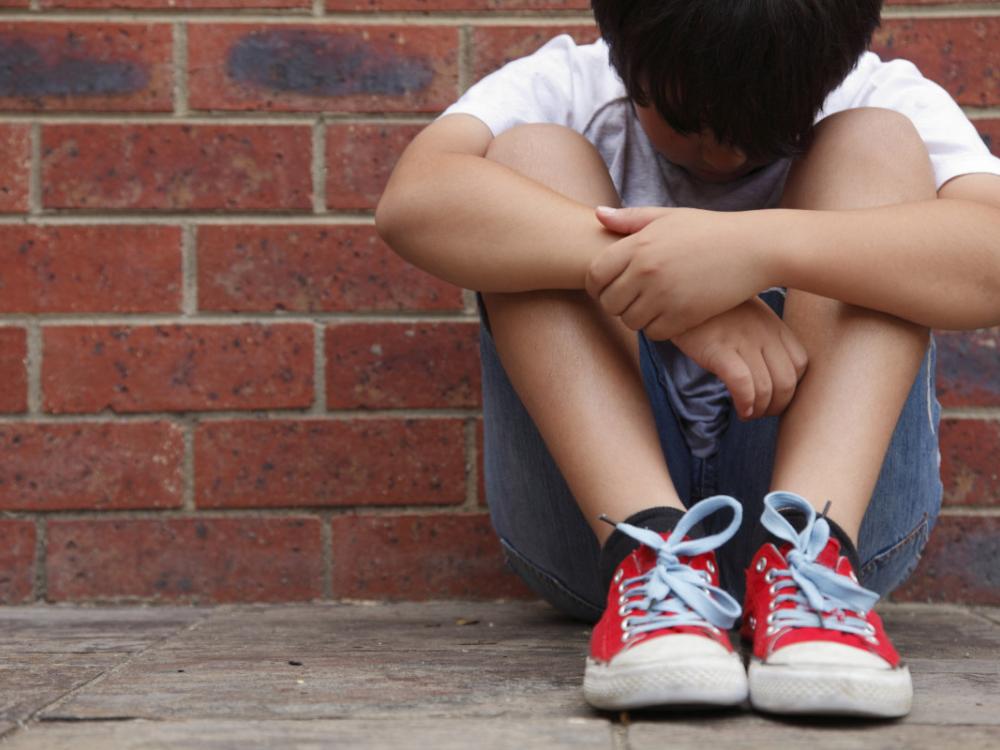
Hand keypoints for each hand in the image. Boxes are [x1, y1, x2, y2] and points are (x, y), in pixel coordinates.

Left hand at [586, 206, 772, 339]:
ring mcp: (664, 296)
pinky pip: (654, 333)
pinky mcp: (684, 316)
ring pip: (630, 321)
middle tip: (633, 299)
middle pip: (609, 303)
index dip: (598, 286)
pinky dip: (659, 328)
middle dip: (617, 304)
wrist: (753, 248)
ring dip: (638, 318)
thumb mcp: (669, 217)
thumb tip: (597, 214)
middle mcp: (646, 272)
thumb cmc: (709, 230)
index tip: (610, 287)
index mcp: (638, 246)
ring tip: (652, 306)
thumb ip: (630, 219)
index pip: (595, 276)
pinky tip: (670, 315)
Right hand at [673, 297, 808, 419]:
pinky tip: (739, 409)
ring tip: (747, 414)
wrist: (678, 290)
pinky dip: (745, 402)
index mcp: (773, 324)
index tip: (775, 397)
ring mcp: (742, 340)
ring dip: (760, 410)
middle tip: (761, 413)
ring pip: (766, 387)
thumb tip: (767, 367)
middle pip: (787, 381)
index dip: (792, 388)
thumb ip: (762, 334)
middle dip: (778, 406)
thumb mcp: (746, 313)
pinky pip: (742, 384)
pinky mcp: (719, 349)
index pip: (800, 363)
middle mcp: (763, 332)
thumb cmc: (710, 308)